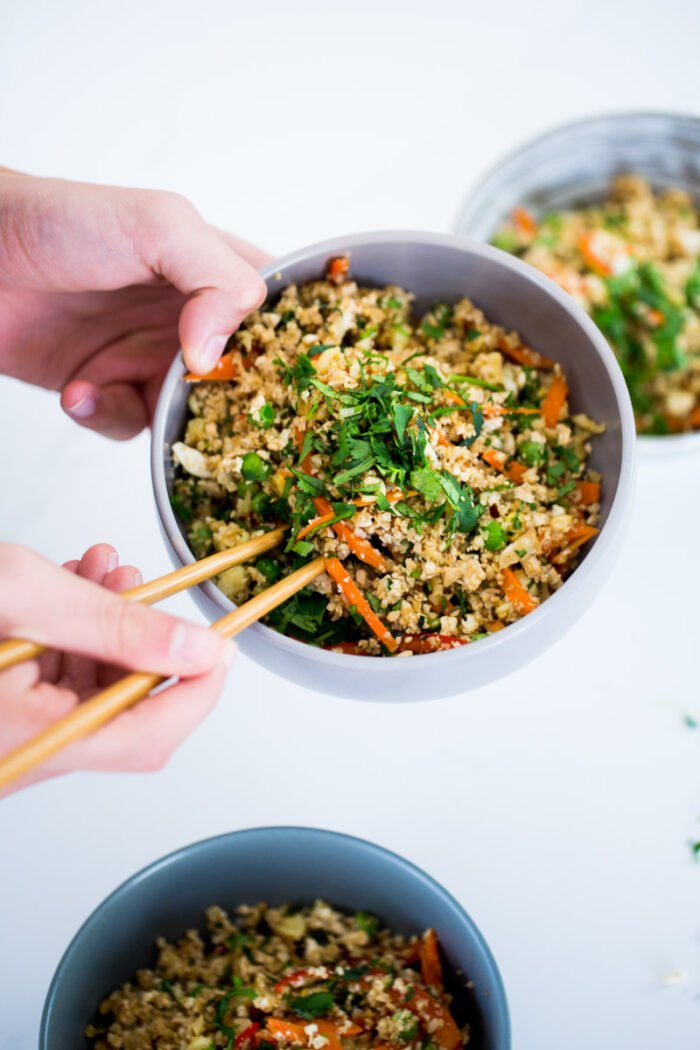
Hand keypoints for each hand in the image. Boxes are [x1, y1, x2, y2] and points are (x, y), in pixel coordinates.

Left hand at [0, 168, 270, 438]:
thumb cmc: (60, 223)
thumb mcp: (158, 224)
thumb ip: (216, 277)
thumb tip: (215, 353)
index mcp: (214, 269)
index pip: (279, 311)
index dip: (288, 345)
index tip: (286, 374)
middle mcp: (189, 317)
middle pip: (241, 377)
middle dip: (224, 399)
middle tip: (196, 398)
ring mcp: (149, 355)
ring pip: (190, 414)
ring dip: (152, 411)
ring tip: (108, 381)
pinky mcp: (109, 386)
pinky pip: (132, 426)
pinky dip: (106, 413)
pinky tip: (79, 389)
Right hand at [0, 542, 230, 796]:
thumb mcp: (28, 596)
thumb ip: (117, 625)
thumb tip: (195, 648)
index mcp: (31, 740)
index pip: (148, 737)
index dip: (198, 689)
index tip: (222, 646)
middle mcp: (22, 751)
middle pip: (122, 710)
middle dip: (146, 639)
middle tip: (150, 590)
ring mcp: (14, 735)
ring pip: (91, 686)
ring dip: (112, 625)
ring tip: (110, 574)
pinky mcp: (6, 713)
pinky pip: (58, 679)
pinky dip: (78, 633)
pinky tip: (78, 590)